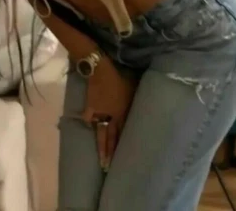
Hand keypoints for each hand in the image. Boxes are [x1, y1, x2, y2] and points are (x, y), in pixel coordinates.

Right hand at [81, 57, 137, 171]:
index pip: (123, 133)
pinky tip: (90, 126)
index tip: (123, 160)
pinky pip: (90, 117)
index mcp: (123, 112)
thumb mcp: (133, 87)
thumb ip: (136, 98)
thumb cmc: (120, 76)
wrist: (100, 69)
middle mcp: (111, 116)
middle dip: (110, 153)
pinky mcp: (90, 106)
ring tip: (100, 159)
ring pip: (100, 133)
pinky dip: (90, 121)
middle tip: (108, 167)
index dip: (122, 146)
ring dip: (101, 146)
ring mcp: (99, 113)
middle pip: (111, 137)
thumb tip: (146, 102)